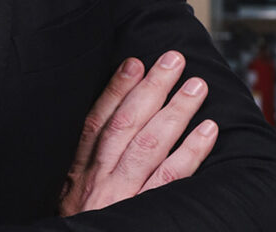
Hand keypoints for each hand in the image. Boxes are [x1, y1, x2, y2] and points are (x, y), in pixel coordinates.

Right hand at [59, 51, 218, 215]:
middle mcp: (100, 177)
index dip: (116, 88)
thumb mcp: (70, 195)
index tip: (134, 63)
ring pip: (151, 143)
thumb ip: (85, 165)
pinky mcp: (145, 212)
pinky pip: (171, 178)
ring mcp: (123, 194)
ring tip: (195, 86)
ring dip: (175, 110)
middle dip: (152, 87)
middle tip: (173, 60)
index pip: (97, 120)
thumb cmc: (77, 225)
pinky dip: (190, 151)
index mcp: (79, 170)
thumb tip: (104, 129)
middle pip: (128, 123)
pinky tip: (206, 131)